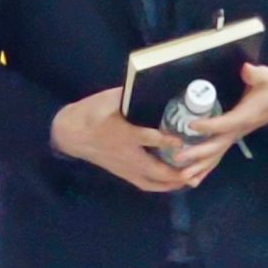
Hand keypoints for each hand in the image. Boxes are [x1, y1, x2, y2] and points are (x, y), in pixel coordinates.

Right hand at [50, 89, 194, 193]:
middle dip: (177, 172)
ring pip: (152, 181)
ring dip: (172, 182)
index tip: (182, 140)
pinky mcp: (122, 173)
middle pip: (154, 169)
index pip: (148, 139)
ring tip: (191, 180)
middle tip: (198, 169)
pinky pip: (144, 184)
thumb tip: (152, 81)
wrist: (70, 133)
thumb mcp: (109, 99)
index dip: (166, 140)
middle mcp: (126, 155)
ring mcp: (124, 167)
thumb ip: (130, 93)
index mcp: (123, 134)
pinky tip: (173, 184)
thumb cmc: (91, 113)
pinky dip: (161, 186)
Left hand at [178, 63, 267, 186]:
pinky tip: (191, 180)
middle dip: (198, 153)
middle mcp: (238, 131)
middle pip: (218, 145)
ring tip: (181, 176)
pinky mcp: (230, 140)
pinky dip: (205, 169)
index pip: (226, 123)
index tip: (191, 125)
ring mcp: (234, 137)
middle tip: (178, 157)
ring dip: (199, 166)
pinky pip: (217, 157)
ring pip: (216, 156)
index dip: (210, 125)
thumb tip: (246, 69)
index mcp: (245, 116)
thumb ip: (256, 74)